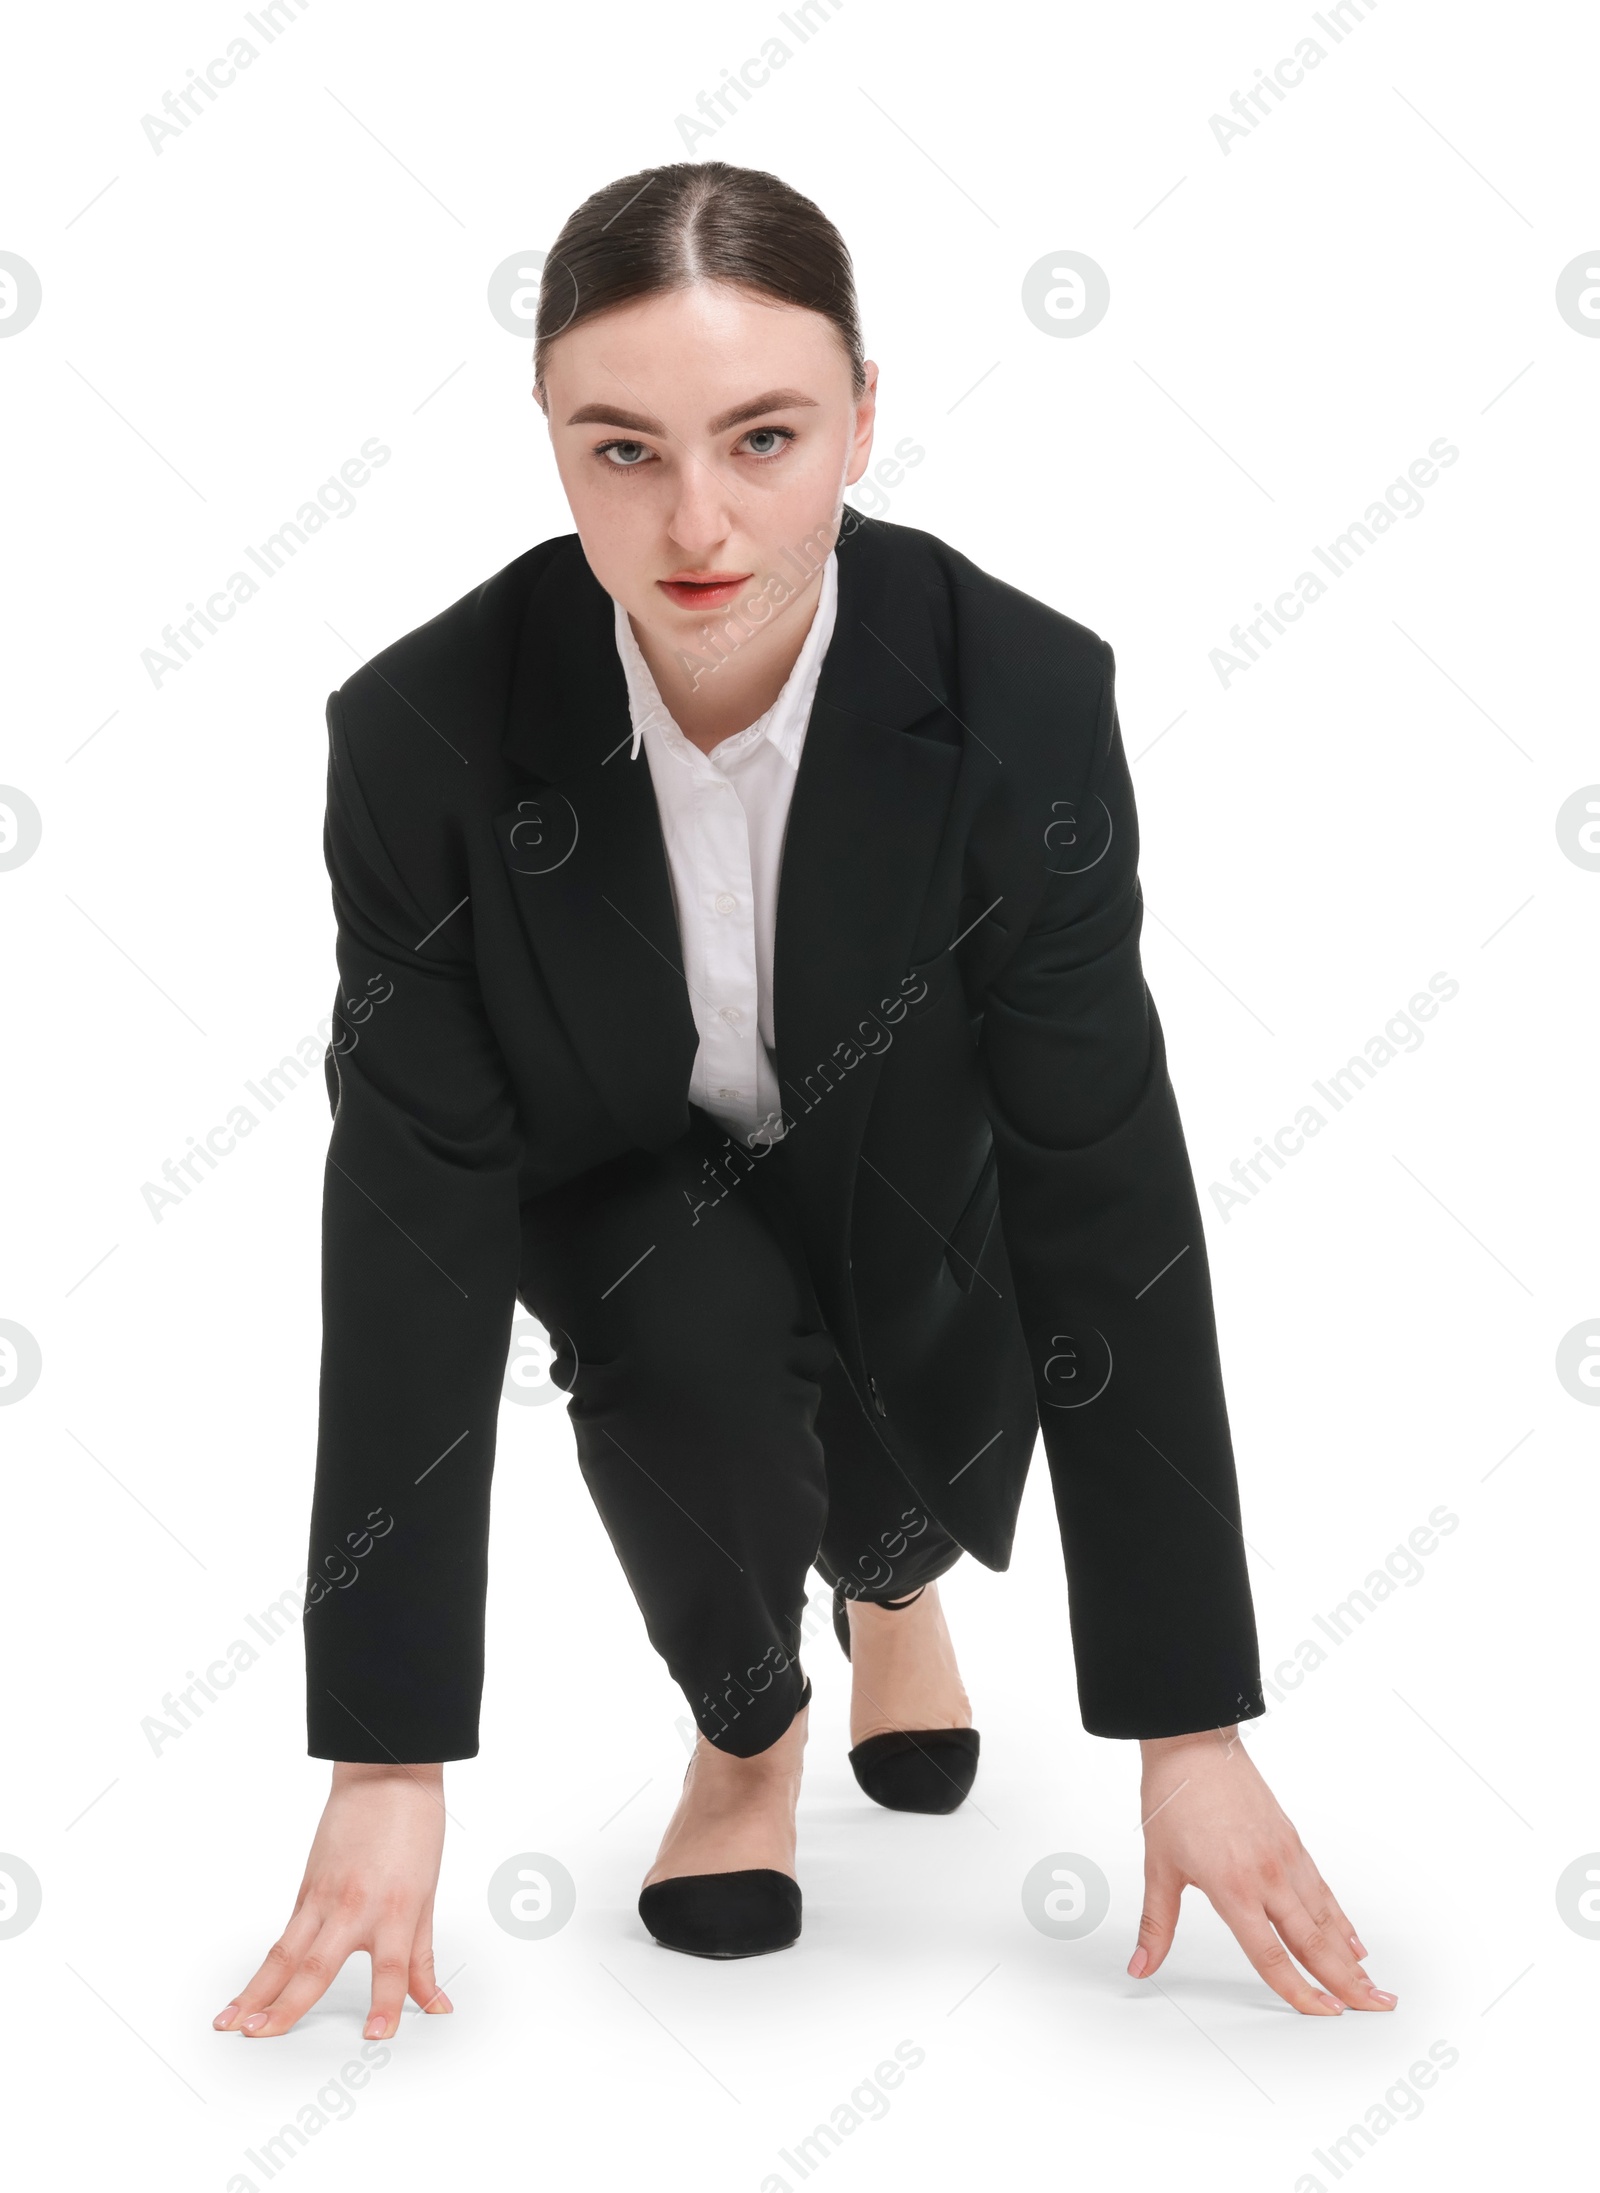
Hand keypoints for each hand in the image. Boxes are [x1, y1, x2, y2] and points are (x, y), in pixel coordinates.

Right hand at [213, 1761, 451, 2039]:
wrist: (386, 1775)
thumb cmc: (414, 1829)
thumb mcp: (426, 1897)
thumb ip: (422, 1959)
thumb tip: (437, 2007)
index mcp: (395, 1907)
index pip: (392, 1967)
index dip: (386, 2004)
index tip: (375, 2038)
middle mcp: (354, 1905)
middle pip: (316, 1965)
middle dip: (286, 2006)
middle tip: (260, 2036)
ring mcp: (323, 1896)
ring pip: (284, 1952)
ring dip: (255, 1991)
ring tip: (230, 2022)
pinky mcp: (306, 1889)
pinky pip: (284, 1934)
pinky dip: (266, 1966)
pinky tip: (248, 1992)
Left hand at [1128, 1725, 1395, 2016]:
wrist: (1193, 1745)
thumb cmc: (1173, 1799)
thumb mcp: (1158, 1868)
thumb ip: (1156, 1926)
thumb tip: (1139, 1966)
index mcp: (1233, 1888)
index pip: (1271, 1956)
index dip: (1299, 1991)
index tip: (1325, 2013)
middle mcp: (1267, 1876)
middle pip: (1312, 1942)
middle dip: (1346, 1981)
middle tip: (1376, 2008)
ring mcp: (1284, 1857)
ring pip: (1324, 1917)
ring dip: (1351, 1955)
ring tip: (1374, 1985)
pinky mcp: (1291, 1840)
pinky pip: (1321, 1889)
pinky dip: (1340, 1917)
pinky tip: (1353, 1938)